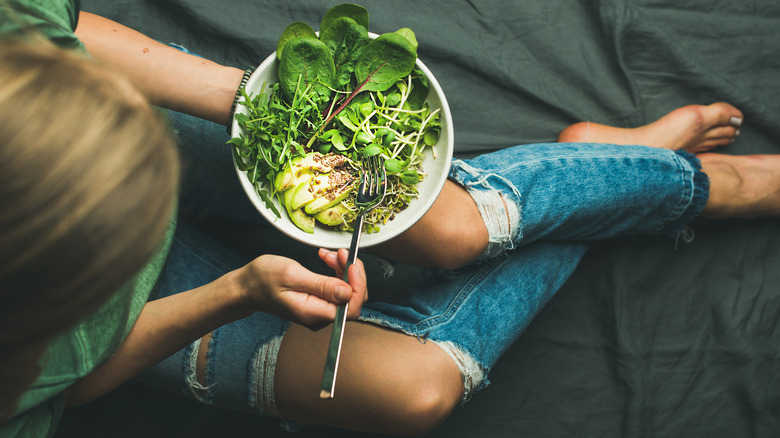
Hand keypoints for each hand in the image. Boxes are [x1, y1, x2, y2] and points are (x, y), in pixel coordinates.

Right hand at [236, 251, 366, 327]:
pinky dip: (337, 272)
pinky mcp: (318, 303)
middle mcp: (319, 317)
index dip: (358, 285)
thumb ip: (321, 285)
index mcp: (313, 313)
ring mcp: (319, 311)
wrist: (247, 286)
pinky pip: (337, 289)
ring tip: (329, 254)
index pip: (351, 307)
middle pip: (353, 299)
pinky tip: (327, 260)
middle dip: (351, 273)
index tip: (352, 264)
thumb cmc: (263, 279)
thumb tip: (347, 292)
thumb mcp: (291, 275)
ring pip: (346, 292)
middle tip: (340, 253)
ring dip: (343, 269)